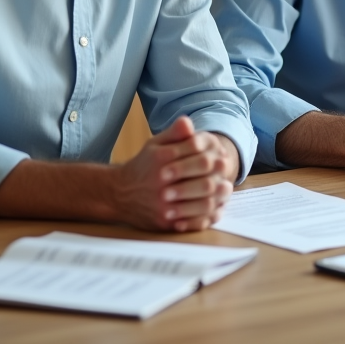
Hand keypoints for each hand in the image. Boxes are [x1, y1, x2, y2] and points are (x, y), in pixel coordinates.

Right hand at [112, 116, 238, 231]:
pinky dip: (209, 214)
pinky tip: (214, 206)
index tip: (220, 155)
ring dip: (218, 195)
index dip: (213, 154)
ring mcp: (163, 204)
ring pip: (204, 202)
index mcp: (161, 159)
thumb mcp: (154, 145)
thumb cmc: (143, 166)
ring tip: (224, 188)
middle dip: (219, 175)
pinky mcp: (165, 222)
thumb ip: (174, 133)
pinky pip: (195, 221)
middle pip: (204, 180)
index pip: (198, 153)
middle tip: (226, 171)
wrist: (118, 194)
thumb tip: (188, 121)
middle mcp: (161, 182)